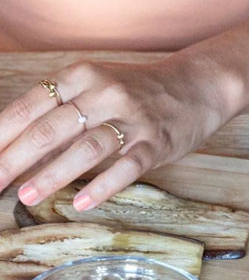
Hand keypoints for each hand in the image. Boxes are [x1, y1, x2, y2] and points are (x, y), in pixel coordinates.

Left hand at [0, 54, 232, 210]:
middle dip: (16, 158)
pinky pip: (126, 168)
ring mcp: (132, 119)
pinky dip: (103, 187)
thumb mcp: (97, 86)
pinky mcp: (156, 143)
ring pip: (85, 149)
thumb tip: (18, 144)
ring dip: (52, 175)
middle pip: (50, 129)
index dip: (2, 135)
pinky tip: (82, 203)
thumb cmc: (140, 91)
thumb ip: (63, 109)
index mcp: (80, 76)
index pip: (29, 107)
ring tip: (27, 196)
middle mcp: (104, 93)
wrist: (197, 87)